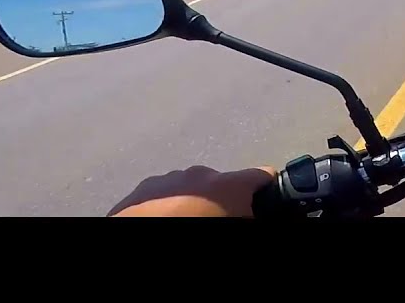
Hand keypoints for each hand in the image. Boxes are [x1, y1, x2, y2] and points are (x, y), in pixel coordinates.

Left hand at [108, 165, 277, 216]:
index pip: (264, 175)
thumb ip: (248, 215)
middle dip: (224, 201)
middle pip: (223, 183)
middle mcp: (201, 174)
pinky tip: (163, 220)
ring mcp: (168, 178)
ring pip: (190, 188)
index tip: (266, 203)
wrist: (137, 231)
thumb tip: (253, 213)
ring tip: (188, 220)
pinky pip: (163, 194)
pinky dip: (168, 206)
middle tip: (220, 219)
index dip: (268, 189)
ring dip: (194, 203)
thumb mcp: (235, 221)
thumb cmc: (198, 225)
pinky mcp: (141, 189)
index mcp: (229, 186)